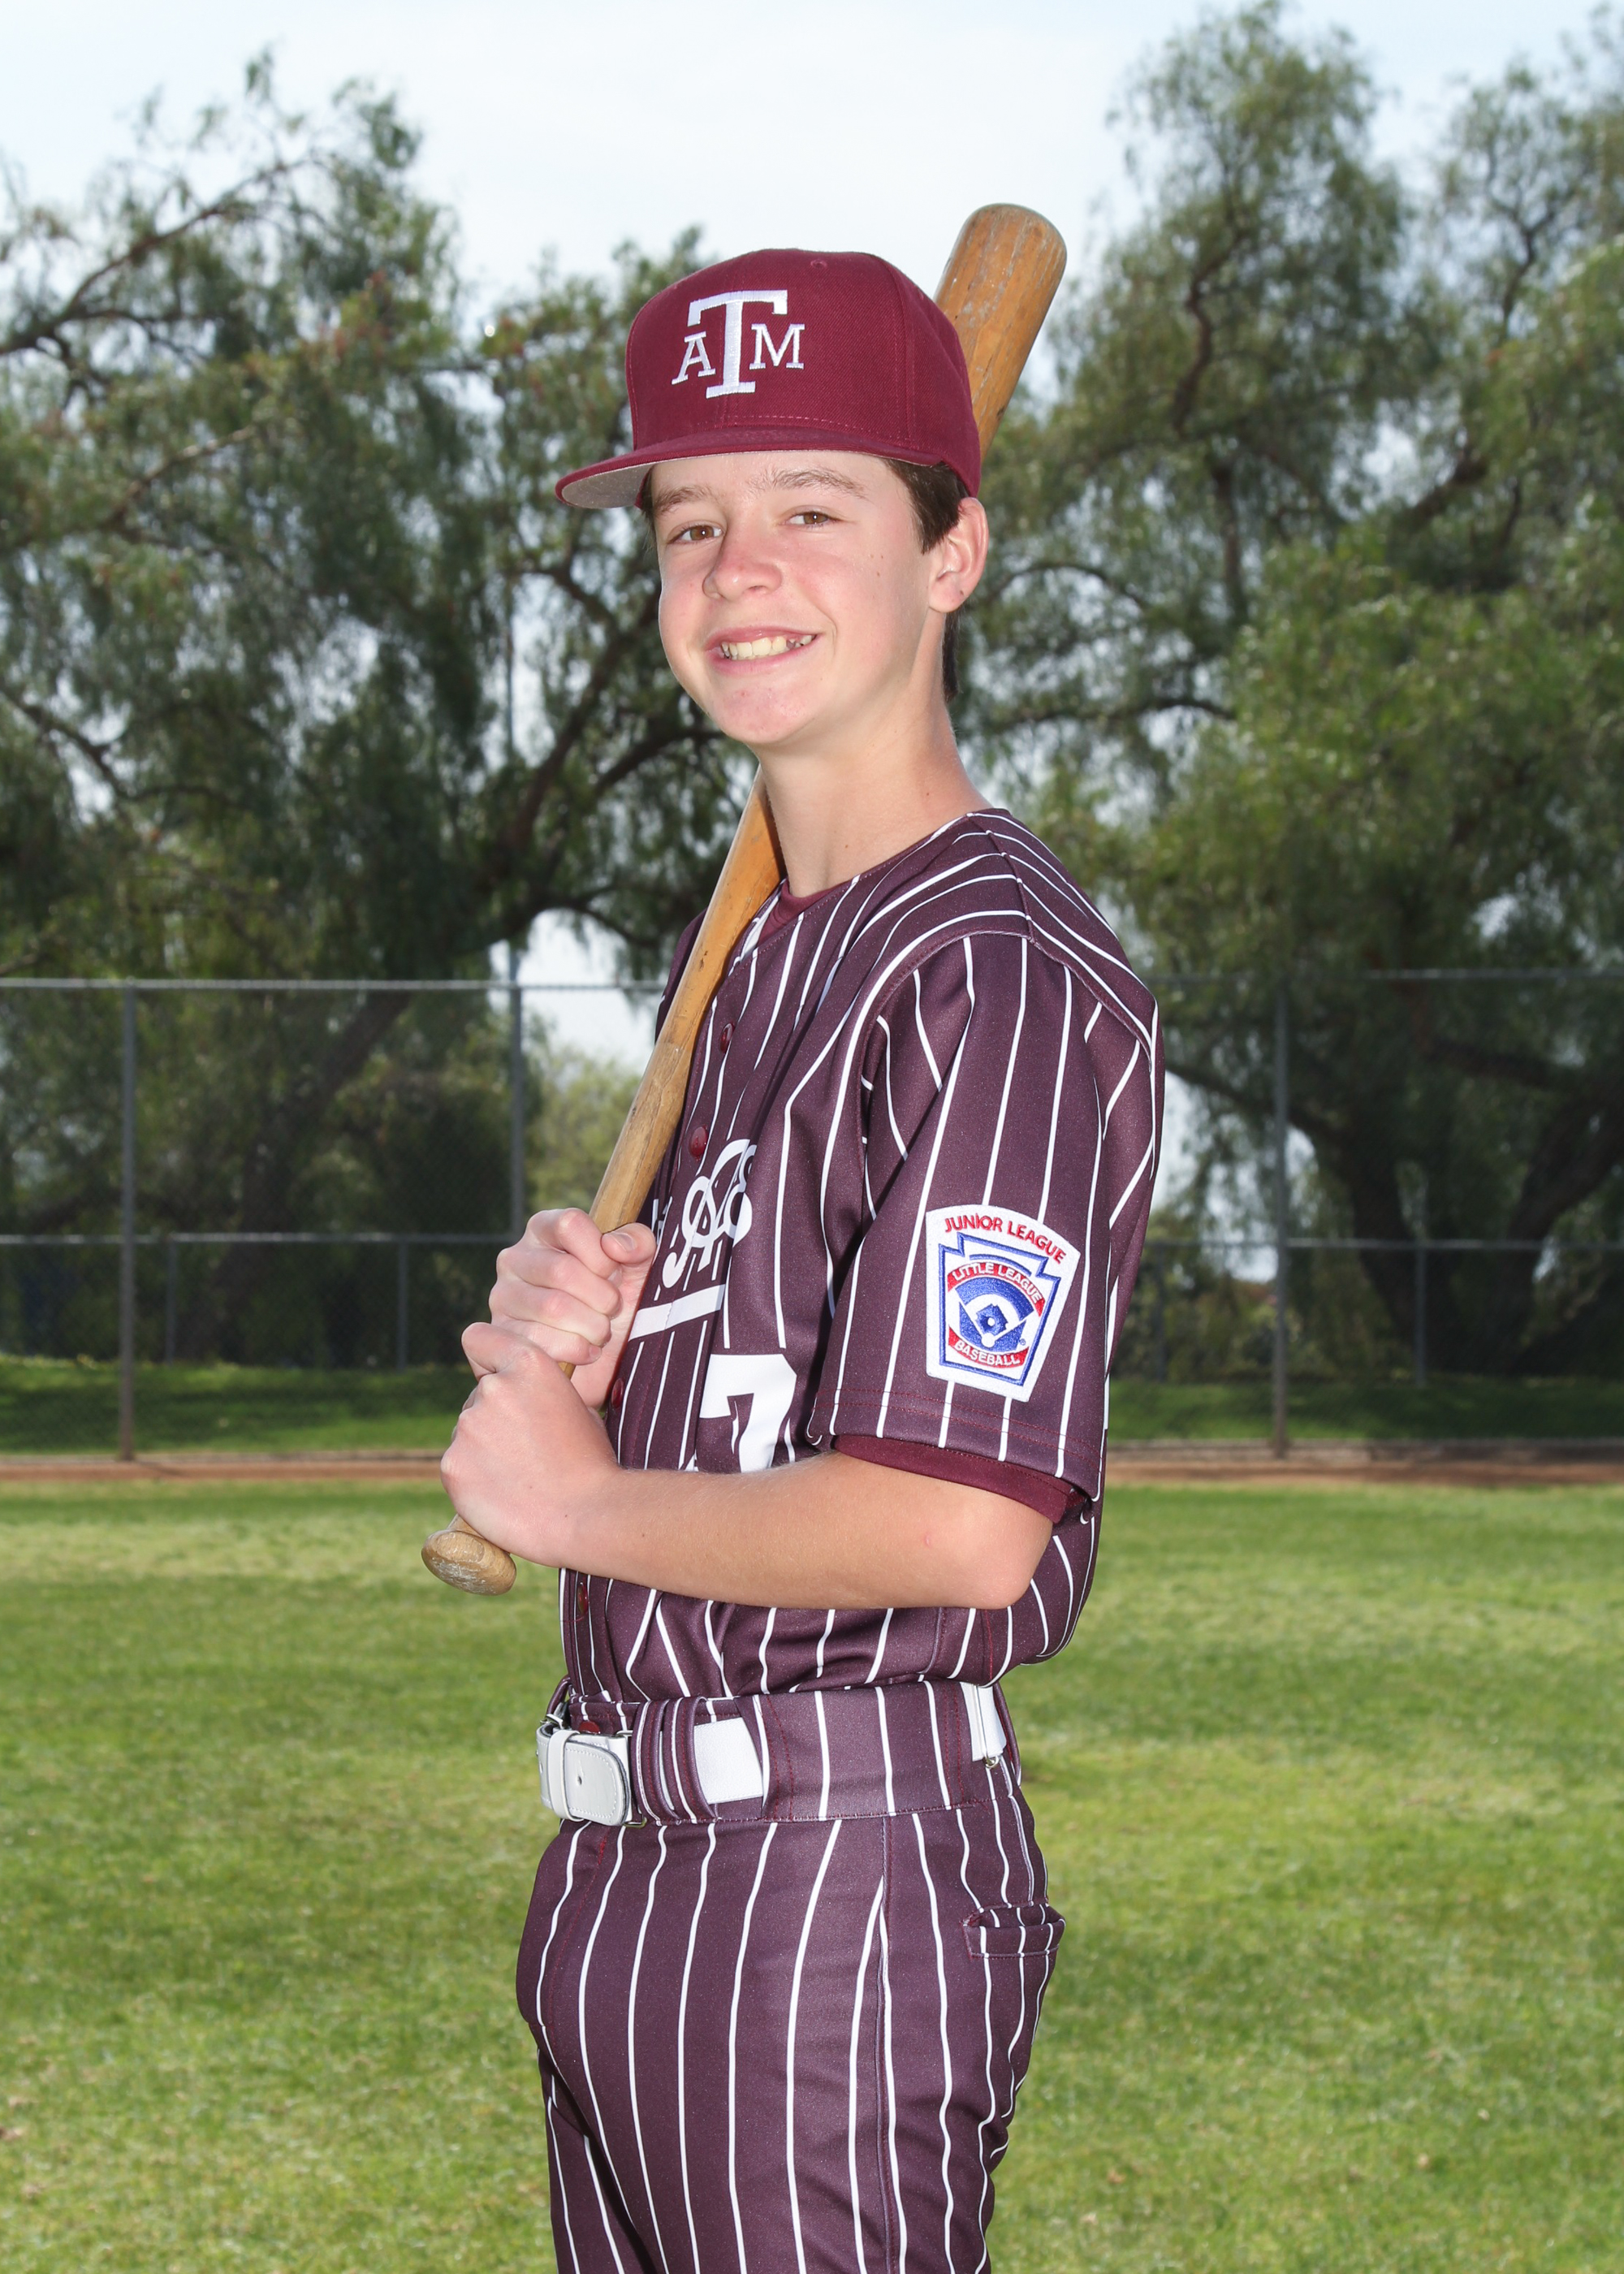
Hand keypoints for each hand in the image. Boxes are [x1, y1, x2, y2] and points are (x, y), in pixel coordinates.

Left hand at [441, 1320, 618, 1564]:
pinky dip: (473, 1478)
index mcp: (529, 1364)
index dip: (484, 1357)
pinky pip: (457, 1465)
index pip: (479, 1337)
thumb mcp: (575, 1407)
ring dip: (483, 1449)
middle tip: (525, 1451)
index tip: (493, 1375)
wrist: (586, 1515)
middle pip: (478, 1397)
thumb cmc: (589, 1463)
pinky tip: (504, 1493)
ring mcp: (468, 1426)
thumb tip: (518, 1394)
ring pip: (467, 1433)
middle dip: (494, 1418)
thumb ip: (538, 1391)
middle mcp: (493, 1388)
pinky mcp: (452, 1464)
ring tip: (519, 1477)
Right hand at [485, 1208, 655, 1406]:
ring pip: (553, 1307)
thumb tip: (613, 1245)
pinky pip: (541, 1340)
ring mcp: (503, 1296)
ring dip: (592, 1325)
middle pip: (562, 1270)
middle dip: (601, 1296)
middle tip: (613, 1310)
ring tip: (602, 1331)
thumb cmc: (616, 1302)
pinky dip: (576, 1349)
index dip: (601, 1254)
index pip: (570, 1224)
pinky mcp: (502, 1333)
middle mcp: (515, 1257)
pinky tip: (588, 1350)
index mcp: (544, 1230)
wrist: (604, 1358)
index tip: (614, 1272)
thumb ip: (638, 1242)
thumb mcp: (638, 1268)